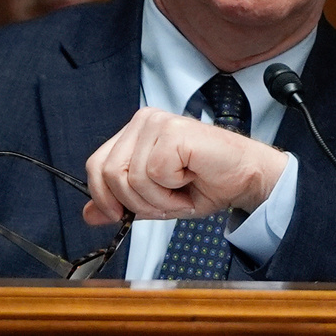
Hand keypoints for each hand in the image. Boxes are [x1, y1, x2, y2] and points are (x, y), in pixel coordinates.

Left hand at [82, 106, 287, 224]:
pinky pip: (153, 174)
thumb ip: (122, 202)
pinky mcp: (172, 132)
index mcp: (135, 132)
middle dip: (136, 202)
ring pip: (130, 178)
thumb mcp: (155, 199)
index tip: (119, 215)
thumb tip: (88, 214)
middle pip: (108, 173)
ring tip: (181, 190)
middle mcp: (143, 120)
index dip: (104, 196)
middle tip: (166, 201)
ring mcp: (157, 123)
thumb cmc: (207, 183)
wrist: (246, 178)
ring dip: (158, 199)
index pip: (97, 164)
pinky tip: (190, 180)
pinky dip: (171, 191)